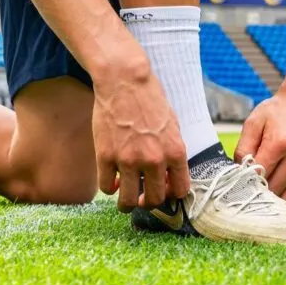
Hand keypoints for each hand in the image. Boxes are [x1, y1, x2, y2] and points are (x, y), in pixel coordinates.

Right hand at [91, 62, 190, 212]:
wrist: (124, 80)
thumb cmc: (150, 99)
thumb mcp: (172, 124)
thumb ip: (172, 152)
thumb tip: (169, 177)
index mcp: (175, 151)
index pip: (180, 190)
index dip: (171, 194)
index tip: (164, 191)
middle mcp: (154, 159)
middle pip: (154, 199)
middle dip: (149, 202)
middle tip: (142, 198)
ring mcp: (128, 160)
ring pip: (128, 201)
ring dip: (127, 204)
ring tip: (125, 200)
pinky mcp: (105, 156)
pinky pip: (106, 187)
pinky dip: (109, 187)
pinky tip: (111, 179)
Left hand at [233, 93, 285, 204]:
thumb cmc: (276, 113)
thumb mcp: (253, 123)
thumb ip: (243, 148)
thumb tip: (238, 174)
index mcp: (281, 142)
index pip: (260, 175)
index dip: (247, 183)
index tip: (238, 184)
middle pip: (274, 190)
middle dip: (259, 194)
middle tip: (248, 191)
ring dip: (274, 201)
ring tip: (262, 194)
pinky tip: (277, 191)